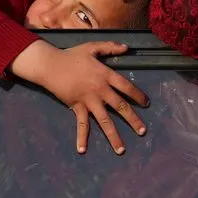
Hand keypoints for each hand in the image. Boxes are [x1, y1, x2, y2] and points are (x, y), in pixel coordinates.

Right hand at [9, 40, 148, 154]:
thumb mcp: (92, 47)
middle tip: (143, 132)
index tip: (146, 104)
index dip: (138, 95)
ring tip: (121, 149)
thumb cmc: (71, 56)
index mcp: (106, 75)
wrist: (50, 65)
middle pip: (120, 106)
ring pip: (104, 120)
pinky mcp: (77, 107)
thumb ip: (110, 47)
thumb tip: (127, 47)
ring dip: (113, 135)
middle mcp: (100, 90)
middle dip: (133, 120)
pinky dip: (81, 137)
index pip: (126, 87)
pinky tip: (82, 150)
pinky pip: (81, 124)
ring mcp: (89, 100)